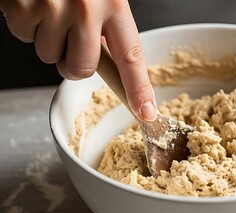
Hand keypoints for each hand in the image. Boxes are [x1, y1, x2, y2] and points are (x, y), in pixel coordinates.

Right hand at [0, 0, 156, 121]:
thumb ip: (109, 24)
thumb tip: (111, 62)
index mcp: (114, 3)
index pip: (132, 57)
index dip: (139, 89)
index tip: (146, 112)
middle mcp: (86, 8)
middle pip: (82, 68)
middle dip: (73, 63)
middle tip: (70, 40)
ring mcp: (52, 8)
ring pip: (49, 55)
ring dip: (48, 38)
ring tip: (50, 7)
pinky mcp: (22, 7)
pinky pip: (23, 36)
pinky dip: (26, 23)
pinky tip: (33, 1)